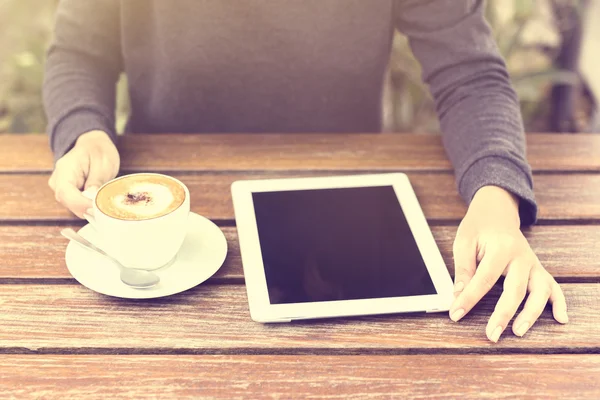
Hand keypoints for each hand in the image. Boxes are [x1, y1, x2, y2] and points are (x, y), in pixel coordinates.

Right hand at [49, 130, 119, 217]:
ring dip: (89, 208)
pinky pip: (77, 205)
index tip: (97, 209)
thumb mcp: (103, 161)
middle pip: (68, 202)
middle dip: (86, 208)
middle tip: (105, 209)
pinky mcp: (69, 194)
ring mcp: (62, 188)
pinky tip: (100, 203)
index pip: (65, 193)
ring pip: (73, 206)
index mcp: (65, 169)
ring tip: (105, 204)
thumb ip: (97, 179)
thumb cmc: (98, 150)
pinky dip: (89, 207)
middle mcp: (58, 181)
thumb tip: (92, 198)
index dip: (80, 204)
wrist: (93, 145)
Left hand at [450, 186, 567, 341]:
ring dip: (531, 314)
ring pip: (539, 291)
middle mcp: (522, 257)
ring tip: (519, 332)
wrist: (497, 211)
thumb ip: (464, 269)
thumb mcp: (464, 242)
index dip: (469, 299)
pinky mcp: (538, 269)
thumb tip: (458, 295)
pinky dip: (559, 303)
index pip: (484, 279)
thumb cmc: (479, 227)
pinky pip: (554, 286)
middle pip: (516, 290)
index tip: (456, 314)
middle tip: (492, 334)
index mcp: (501, 247)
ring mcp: (533, 264)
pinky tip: (560, 318)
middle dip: (503, 315)